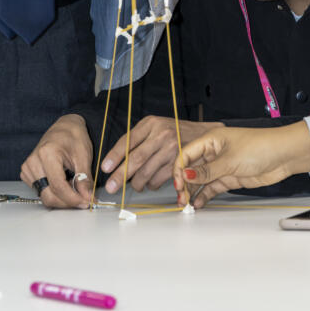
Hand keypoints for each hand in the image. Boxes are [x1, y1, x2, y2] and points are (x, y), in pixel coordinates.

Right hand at [20, 114, 93, 208]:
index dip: (73, 198)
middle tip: (83, 200)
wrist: (64, 128)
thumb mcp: (83, 155)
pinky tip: (64, 184)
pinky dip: (54, 194)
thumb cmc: (73, 137)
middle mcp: (33, 161)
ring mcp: (28, 168)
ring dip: (62, 199)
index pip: (58, 186)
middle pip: (49, 195)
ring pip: (44, 196)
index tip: (86, 202)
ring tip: (75, 188)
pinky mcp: (27, 173)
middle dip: (67, 202)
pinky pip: (41, 192)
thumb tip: (88, 198)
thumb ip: (84, 179)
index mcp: (46, 153)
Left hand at [101, 117, 222, 192]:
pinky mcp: (179, 165)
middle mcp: (161, 135)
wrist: (204, 136)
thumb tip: (116, 162)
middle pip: (136, 159)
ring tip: (136, 184)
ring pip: (146, 173)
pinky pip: (158, 181)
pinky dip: (151, 184)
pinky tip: (152, 181)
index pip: (128, 140)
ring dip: (137, 183)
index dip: (114, 156)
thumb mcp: (155, 127)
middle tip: (111, 187)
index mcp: (151, 124)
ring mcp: (172, 150)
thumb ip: (138, 139)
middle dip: (120, 175)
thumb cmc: (174, 132)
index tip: (105, 168)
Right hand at [172, 121, 309, 208]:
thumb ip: (208, 170)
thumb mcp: (230, 160)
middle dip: (184, 183)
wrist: (284, 156)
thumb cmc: (260, 147)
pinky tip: (198, 203)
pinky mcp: (230, 177)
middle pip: (192, 168)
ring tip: (187, 205)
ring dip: (193, 191)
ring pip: (201, 180)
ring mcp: (221, 166)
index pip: (186, 154)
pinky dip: (204, 195)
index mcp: (210, 140)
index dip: (179, 169)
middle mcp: (213, 152)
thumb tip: (186, 175)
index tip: (178, 184)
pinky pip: (212, 187)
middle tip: (181, 199)